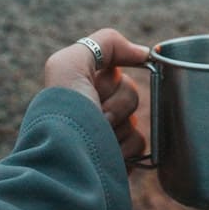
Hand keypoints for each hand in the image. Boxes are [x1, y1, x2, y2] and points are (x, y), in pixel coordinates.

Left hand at [44, 28, 149, 162]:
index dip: (112, 80)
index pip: (116, 72)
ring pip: (136, 119)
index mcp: (81, 88)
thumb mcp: (69, 63)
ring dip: (120, 128)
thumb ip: (105, 43)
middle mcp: (93, 109)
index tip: (100, 88)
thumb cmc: (64, 113)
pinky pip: (141, 144)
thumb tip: (144, 53)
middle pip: (130, 93)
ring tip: (98, 139)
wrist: (66, 166)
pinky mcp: (119, 158)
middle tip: (97, 115)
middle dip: (117, 104)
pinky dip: (127, 149)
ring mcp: (107, 135)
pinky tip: (109, 154)